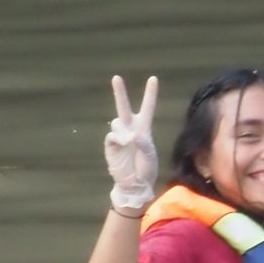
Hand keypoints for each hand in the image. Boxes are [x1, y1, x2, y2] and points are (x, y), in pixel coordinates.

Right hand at [105, 74, 159, 216]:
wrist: (134, 185)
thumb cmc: (145, 170)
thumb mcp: (150, 155)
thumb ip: (142, 143)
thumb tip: (130, 135)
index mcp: (144, 128)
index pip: (147, 107)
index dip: (149, 93)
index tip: (153, 78)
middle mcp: (131, 129)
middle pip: (124, 107)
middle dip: (119, 92)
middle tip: (116, 77)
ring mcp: (120, 136)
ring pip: (117, 122)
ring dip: (124, 129)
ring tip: (130, 141)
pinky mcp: (111, 145)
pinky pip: (112, 135)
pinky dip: (119, 138)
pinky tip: (124, 143)